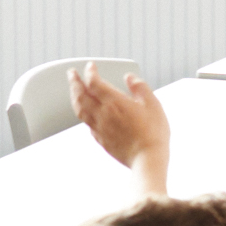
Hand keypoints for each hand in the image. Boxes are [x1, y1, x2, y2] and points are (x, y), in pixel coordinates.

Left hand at [73, 66, 173, 193]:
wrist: (147, 159)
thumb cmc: (153, 132)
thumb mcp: (153, 104)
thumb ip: (139, 87)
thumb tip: (129, 78)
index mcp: (115, 102)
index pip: (94, 82)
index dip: (90, 72)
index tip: (91, 66)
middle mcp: (103, 114)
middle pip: (81, 94)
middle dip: (75, 81)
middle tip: (72, 74)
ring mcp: (99, 128)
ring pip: (79, 109)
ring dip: (74, 97)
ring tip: (74, 90)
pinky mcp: (100, 139)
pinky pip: (86, 123)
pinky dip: (82, 112)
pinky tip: (85, 111)